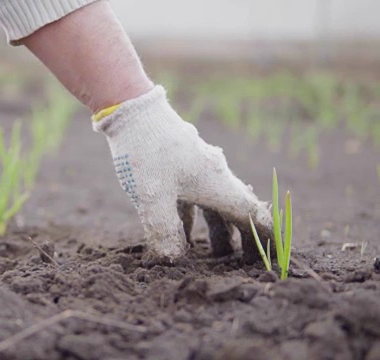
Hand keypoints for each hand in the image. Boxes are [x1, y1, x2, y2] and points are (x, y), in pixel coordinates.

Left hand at [94, 86, 272, 262]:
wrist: (130, 109)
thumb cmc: (145, 152)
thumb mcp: (151, 196)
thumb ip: (163, 230)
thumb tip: (172, 258)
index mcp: (216, 183)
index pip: (251, 215)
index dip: (265, 238)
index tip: (272, 257)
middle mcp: (212, 174)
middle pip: (235, 211)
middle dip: (242, 238)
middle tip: (243, 263)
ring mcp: (195, 167)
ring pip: (214, 204)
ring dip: (217, 229)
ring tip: (215, 255)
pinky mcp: (177, 163)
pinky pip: (194, 197)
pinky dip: (194, 217)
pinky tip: (182, 232)